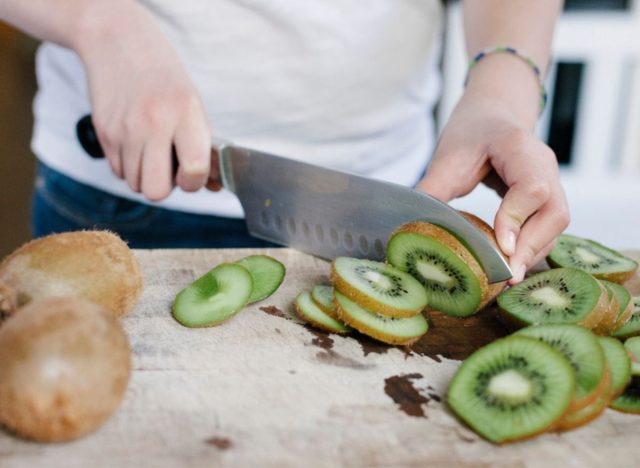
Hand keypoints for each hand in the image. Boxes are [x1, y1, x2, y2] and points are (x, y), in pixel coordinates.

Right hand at [73, 1, 211, 200]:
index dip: (193, 182)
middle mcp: (154, 123)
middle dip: (165, 186)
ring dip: (145, 175)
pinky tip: (134, 142)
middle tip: (169, 168)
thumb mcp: (193, 104)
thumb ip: (203, 146)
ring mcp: (125, 130)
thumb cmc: (164, 78)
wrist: (119, 43)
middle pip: (157, 191)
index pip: (194, 171)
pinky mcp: (105, 133)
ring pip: (135, 185)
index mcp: (185, 113)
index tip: (191, 174)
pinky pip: (118, 171)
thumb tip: (213, 187)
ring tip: (151, 150)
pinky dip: (128, 165)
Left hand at [417, 95, 569, 283]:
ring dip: (532, 254)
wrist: (493, 115)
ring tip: (507, 280)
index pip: (532, 187)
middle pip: (555, 213)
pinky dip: (531, 249)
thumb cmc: (472, 132)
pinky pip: (548, 228)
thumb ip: (434, 190)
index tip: (500, 247)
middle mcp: (545, 166)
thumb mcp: (448, 157)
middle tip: (507, 277)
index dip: (517, 219)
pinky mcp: (547, 199)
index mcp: (520, 148)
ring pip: (555, 225)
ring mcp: (552, 182)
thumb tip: (412, 229)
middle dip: (530, 248)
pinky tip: (511, 267)